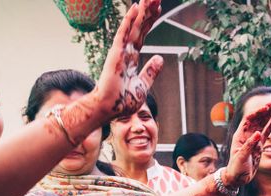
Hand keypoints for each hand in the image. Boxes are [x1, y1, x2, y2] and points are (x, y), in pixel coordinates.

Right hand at [93, 0, 163, 117]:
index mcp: (132, 57)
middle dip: (148, 11)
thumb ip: (151, 71)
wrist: (111, 109)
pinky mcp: (116, 54)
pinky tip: (134, 8)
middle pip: (140, 26)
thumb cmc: (123, 101)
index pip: (143, 34)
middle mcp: (126, 51)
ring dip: (141, 11)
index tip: (157, 8)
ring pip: (133, 26)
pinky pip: (124, 34)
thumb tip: (160, 59)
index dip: (150, 21)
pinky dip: (129, 21)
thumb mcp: (143, 85)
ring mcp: (121, 51)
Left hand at [225, 103, 270, 186]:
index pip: (249, 120)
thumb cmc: (236, 168)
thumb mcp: (241, 157)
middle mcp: (246, 135)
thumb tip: (258, 134)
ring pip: (261, 125)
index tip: (265, 108)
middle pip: (256, 120)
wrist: (237, 178)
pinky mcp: (258, 146)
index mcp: (240, 136)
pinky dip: (269, 127)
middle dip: (263, 111)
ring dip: (267, 116)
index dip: (257, 113)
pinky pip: (265, 134)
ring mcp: (253, 140)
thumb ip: (249, 145)